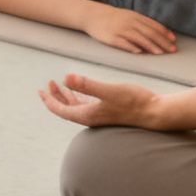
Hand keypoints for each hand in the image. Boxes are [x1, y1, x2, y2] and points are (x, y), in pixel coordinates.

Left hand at [39, 75, 162, 128]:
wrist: (155, 113)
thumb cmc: (133, 101)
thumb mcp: (109, 90)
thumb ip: (87, 85)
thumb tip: (66, 78)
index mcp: (87, 115)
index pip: (61, 110)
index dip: (49, 100)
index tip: (41, 90)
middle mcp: (92, 118)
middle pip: (66, 109)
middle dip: (55, 97)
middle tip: (48, 84)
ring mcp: (100, 116)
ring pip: (76, 108)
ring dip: (66, 97)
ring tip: (59, 86)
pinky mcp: (108, 112)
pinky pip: (87, 106)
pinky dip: (79, 98)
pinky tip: (80, 92)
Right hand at [84, 5, 177, 54]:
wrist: (93, 15)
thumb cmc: (113, 18)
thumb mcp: (128, 16)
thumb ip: (141, 23)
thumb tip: (157, 32)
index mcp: (135, 17)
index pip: (153, 25)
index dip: (164, 33)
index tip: (173, 40)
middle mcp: (129, 22)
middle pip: (149, 33)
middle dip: (162, 42)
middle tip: (171, 50)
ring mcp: (120, 30)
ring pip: (138, 38)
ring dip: (150, 46)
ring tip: (159, 53)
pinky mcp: (111, 38)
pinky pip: (123, 43)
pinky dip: (132, 47)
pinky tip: (139, 52)